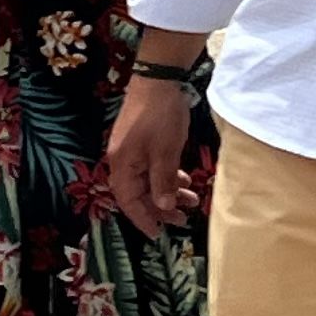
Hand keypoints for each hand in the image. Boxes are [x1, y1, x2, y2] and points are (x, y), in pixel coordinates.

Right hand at [103, 76, 202, 235]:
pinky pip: (151, 168)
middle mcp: (122, 161)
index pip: (129, 202)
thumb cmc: (160, 117)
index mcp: (123, 165)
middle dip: (161, 209)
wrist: (158, 80)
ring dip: (168, 192)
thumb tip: (163, 207)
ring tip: (192, 199)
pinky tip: (184, 179)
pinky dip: (167, 177)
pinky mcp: (140, 142)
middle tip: (184, 220)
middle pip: (138, 194)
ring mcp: (131, 151)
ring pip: (147, 181)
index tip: (158, 235)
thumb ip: (163, 181)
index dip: (143, 219)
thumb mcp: (165, 151)